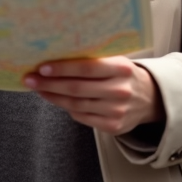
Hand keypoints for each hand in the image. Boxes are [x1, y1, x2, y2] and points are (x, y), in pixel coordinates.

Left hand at [24, 56, 164, 135]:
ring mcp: (116, 110)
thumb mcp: (116, 60)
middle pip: (77, 88)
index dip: (62, 68)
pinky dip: (66, 108)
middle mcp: (120, 90)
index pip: (86, 68)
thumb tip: (58, 55)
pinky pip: (82, 117)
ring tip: (38, 89)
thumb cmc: (125, 75)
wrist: (150, 98)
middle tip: (30, 79)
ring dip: (53, 97)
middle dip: (49, 83)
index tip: (42, 67)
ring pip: (76, 104)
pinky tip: (55, 99)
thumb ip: (94, 59)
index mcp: (121, 68)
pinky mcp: (113, 126)